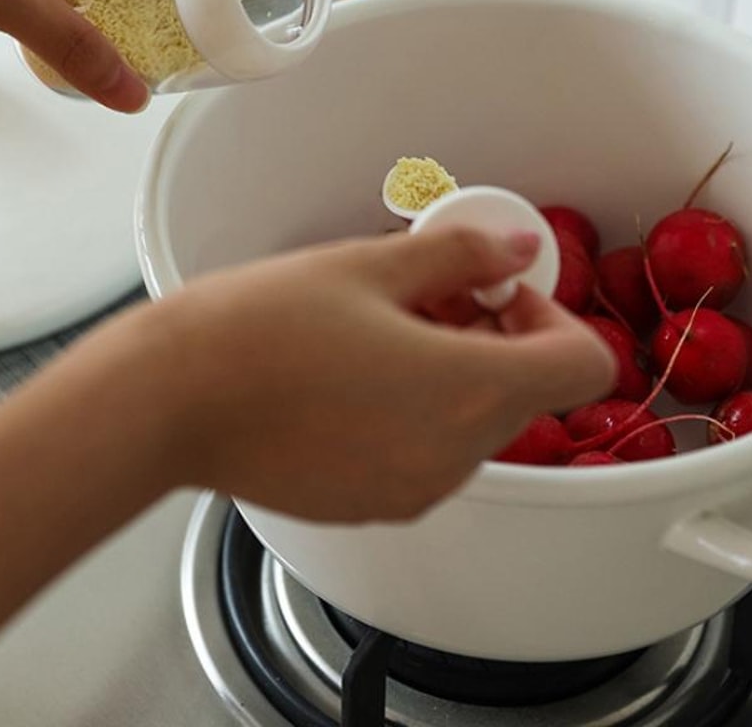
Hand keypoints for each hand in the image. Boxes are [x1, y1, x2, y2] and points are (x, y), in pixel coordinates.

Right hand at [87, 226, 617, 522]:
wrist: (168, 402)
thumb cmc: (258, 329)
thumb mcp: (369, 267)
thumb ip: (461, 254)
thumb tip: (518, 247)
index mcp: (468, 392)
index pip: (583, 365)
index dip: (551, 316)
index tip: (492, 293)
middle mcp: (453, 457)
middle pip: (524, 394)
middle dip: (493, 339)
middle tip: (423, 297)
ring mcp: (412, 490)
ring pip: (472, 426)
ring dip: (450, 376)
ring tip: (374, 334)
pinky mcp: (368, 505)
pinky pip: (424, 457)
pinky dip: (411, 416)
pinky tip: (346, 379)